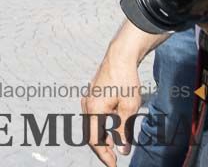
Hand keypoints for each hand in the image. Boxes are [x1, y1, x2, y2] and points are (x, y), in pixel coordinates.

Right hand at [82, 48, 141, 165]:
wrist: (119, 58)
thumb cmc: (125, 81)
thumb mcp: (129, 108)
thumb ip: (124, 130)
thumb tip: (122, 150)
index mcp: (93, 110)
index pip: (94, 140)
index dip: (103, 155)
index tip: (113, 165)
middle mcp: (86, 106)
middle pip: (90, 133)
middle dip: (102, 149)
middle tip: (115, 160)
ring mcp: (87, 100)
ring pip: (92, 125)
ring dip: (102, 138)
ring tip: (116, 147)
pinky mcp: (92, 96)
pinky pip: (93, 117)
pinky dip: (101, 127)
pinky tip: (112, 131)